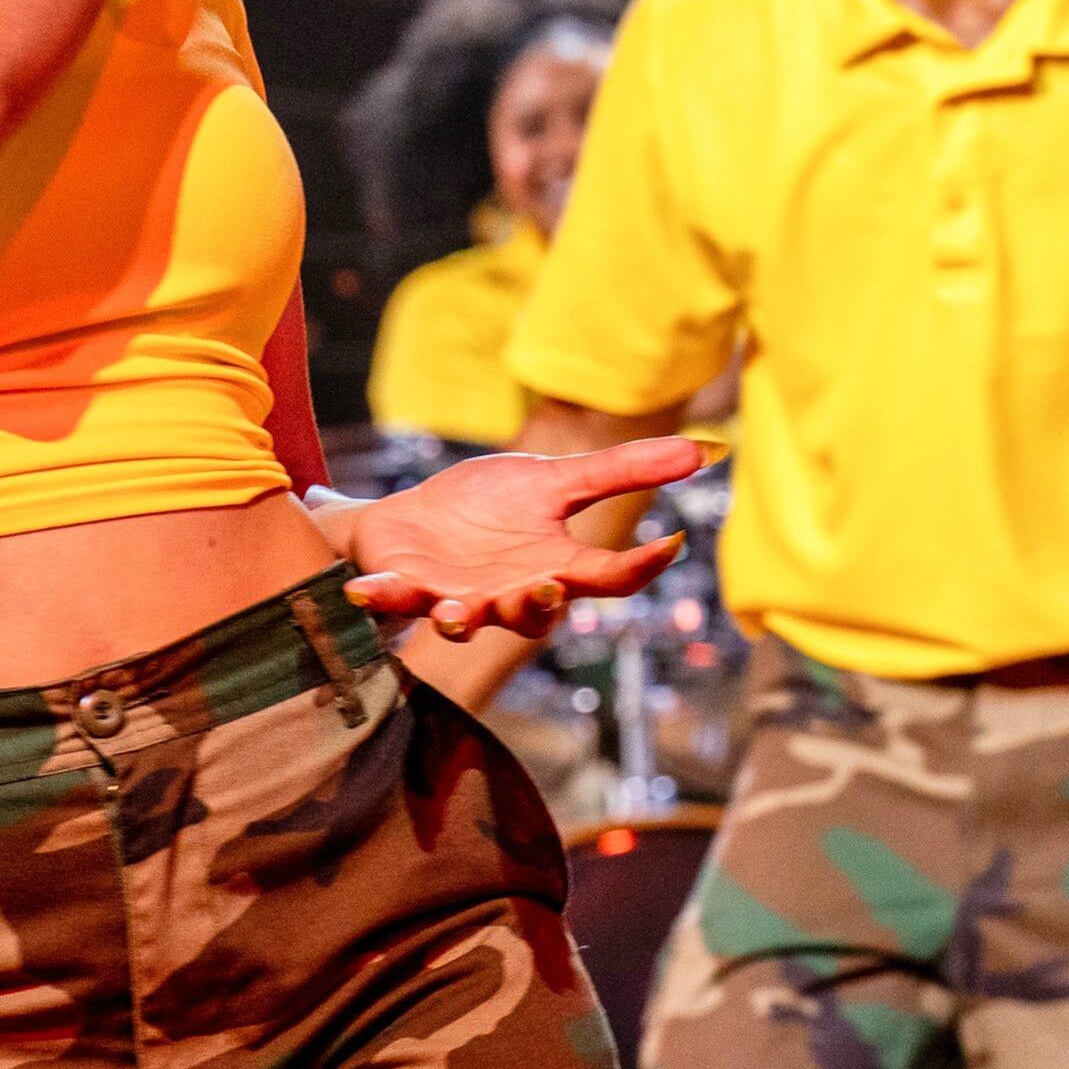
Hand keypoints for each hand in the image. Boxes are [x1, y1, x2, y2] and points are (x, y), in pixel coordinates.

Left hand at [344, 437, 707, 640]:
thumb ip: (619, 472)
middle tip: (547, 587)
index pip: (608, 575)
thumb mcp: (554, 481)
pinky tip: (362, 590)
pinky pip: (392, 599)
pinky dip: (380, 596)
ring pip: (464, 620)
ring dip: (460, 619)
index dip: (641, 565)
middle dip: (537, 605)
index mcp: (554, 567)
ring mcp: (456, 597)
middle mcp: (510, 595)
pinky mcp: (406, 589)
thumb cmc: (489, 509)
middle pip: (533, 612)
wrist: (414, 520)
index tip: (672, 544)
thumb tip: (706, 448)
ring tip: (455, 613)